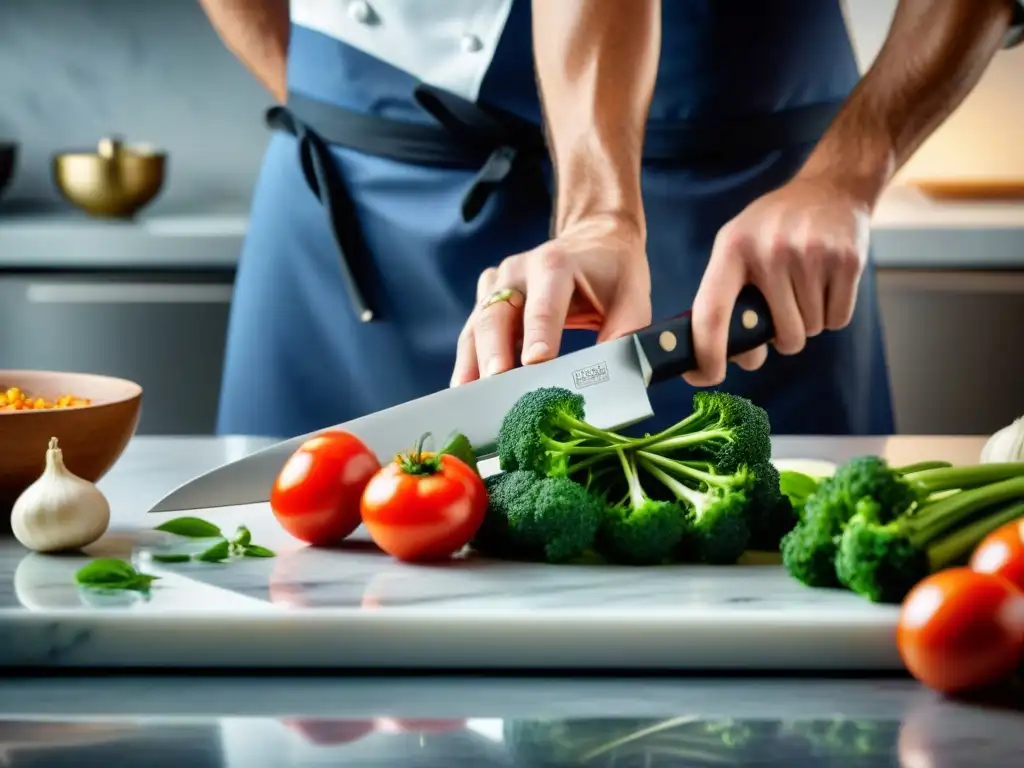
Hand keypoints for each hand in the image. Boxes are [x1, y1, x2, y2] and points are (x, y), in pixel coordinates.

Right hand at [451, 215, 651, 385]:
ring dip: (473, 362)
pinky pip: (472, 332)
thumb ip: (625, 335)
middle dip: (494, 352)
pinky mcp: (487, 298)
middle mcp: (518, 270)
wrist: (594, 240)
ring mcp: (497, 283)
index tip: (535, 363)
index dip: (538, 333)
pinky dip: (469, 361)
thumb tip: (615, 377)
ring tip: (472, 397)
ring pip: (477, 325)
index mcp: (555, 264)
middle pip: (497, 313)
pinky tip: (468, 389)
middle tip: (496, 386)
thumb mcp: (632, 298)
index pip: (543, 304)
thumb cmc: (614, 273)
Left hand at [684, 176, 870, 387]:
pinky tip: (826, 282)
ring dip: (808, 320)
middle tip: (784, 309)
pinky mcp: (847, 261)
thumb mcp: (736, 246)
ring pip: (810, 331)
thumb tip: (725, 358)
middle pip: (780, 336)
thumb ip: (725, 297)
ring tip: (805, 284)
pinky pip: (838, 320)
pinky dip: (833, 313)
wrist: (831, 188)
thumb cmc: (773, 229)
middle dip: (783, 336)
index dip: (707, 354)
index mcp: (732, 250)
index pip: (711, 314)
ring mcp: (810, 255)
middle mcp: (770, 252)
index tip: (706, 377)